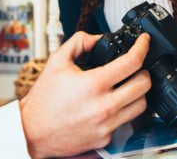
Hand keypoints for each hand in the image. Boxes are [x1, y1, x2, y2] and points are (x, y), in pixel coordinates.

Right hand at [19, 31, 150, 157]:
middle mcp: (103, 106)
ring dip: (138, 92)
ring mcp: (106, 125)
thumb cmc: (43, 100)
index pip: (132, 62)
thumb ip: (80, 42)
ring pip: (141, 105)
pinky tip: (114, 103)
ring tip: (128, 85)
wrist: (32, 132)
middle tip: (136, 66)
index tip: (144, 41)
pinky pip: (126, 121)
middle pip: (144, 84)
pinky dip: (125, 110)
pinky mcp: (105, 139)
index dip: (143, 46)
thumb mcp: (57, 61)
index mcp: (93, 84)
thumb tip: (99, 38)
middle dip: (144, 70)